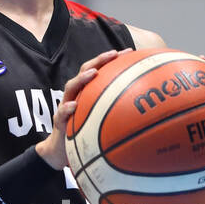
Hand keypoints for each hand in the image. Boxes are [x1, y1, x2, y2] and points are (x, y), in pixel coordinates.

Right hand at [35, 50, 117, 170]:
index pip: (99, 70)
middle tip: (113, 54)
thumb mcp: (102, 122)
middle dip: (99, 60)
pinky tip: (74, 106)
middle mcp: (76, 95)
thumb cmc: (85, 134)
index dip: (112, 60)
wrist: (61, 151)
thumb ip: (118, 114)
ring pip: (71, 87)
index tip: (129, 52)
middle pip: (85, 71)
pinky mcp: (59, 121)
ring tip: (93, 73)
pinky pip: (61, 113)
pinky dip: (67, 108)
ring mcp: (66, 105)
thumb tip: (146, 115)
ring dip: (82, 79)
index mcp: (87, 92)